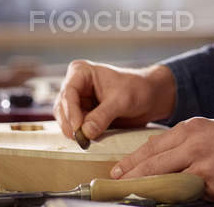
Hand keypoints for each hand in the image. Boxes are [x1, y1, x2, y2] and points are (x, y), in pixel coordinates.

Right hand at [53, 60, 175, 139]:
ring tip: (86, 140)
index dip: (71, 112)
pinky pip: (75, 127)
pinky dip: (80, 134)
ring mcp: (79, 100)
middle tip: (81, 139)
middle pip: (62, 107)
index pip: (68, 92)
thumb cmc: (138, 89)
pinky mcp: (84, 114)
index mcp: (82, 72)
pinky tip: (88, 140)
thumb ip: (102, 116)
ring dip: (74, 131)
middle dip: (71, 124)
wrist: (151, 97)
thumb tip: (85, 132)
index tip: (78, 128)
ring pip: (66, 119)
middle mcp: (76, 85)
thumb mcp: (121, 101)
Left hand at [110, 117, 213, 203]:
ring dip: (148, 187)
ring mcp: (201, 164)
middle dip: (133, 174)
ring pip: (166, 178)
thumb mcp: (208, 130)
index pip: (154, 145)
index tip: (119, 169)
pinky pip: (185, 192)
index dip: (134, 158)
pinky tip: (159, 200)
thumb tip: (155, 148)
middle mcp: (193, 143)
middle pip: (154, 162)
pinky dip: (171, 196)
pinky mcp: (210, 183)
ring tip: (133, 193)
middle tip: (117, 183)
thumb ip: (183, 139)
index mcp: (191, 128)